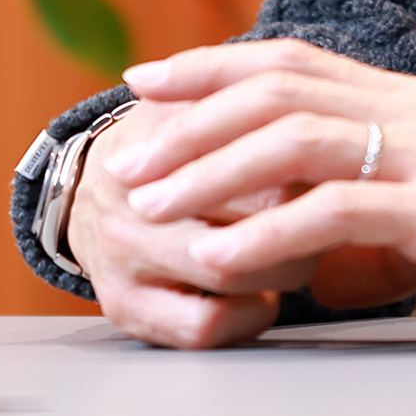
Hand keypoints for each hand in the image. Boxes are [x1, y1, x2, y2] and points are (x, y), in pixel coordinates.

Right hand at [67, 96, 314, 349]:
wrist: (83, 191)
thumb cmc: (163, 145)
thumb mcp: (192, 102)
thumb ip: (245, 89)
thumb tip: (310, 95)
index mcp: (161, 140)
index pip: (255, 153)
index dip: (306, 168)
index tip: (332, 173)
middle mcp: (135, 199)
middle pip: (250, 218)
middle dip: (304, 223)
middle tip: (329, 219)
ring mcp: (123, 256)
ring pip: (230, 274)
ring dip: (283, 270)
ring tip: (301, 255)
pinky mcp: (124, 308)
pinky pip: (204, 325)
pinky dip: (249, 317)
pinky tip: (263, 297)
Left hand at [114, 38, 415, 320]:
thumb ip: (390, 200)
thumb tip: (325, 245)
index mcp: (411, 99)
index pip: (294, 59)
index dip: (213, 63)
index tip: (148, 76)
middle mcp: (411, 110)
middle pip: (279, 86)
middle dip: (190, 115)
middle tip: (128, 153)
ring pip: (295, 139)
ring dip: (210, 171)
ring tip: (154, 207)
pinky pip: (340, 211)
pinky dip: (269, 234)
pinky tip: (225, 258)